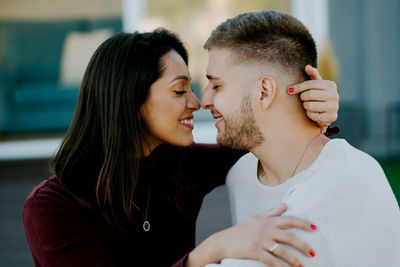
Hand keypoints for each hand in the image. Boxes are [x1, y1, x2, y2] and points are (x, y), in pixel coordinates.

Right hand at [186, 203, 316, 266]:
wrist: (222, 242)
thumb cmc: (239, 231)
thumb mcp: (255, 219)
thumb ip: (271, 213)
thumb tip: (285, 205)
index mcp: (266, 221)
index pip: (289, 219)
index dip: (303, 223)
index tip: (314, 228)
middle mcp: (264, 229)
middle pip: (289, 236)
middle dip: (303, 245)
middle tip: (313, 252)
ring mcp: (259, 240)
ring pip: (282, 250)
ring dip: (294, 259)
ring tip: (301, 266)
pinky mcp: (254, 251)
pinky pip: (270, 260)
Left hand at [288, 65, 338, 132]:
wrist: (325, 115)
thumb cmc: (318, 97)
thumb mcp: (316, 86)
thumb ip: (312, 75)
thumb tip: (307, 66)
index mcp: (331, 85)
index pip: (311, 84)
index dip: (298, 87)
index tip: (289, 90)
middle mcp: (335, 95)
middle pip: (309, 94)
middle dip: (302, 98)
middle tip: (303, 99)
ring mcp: (334, 107)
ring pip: (310, 105)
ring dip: (305, 106)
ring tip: (308, 106)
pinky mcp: (331, 117)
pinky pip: (312, 115)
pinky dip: (309, 114)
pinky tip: (313, 113)